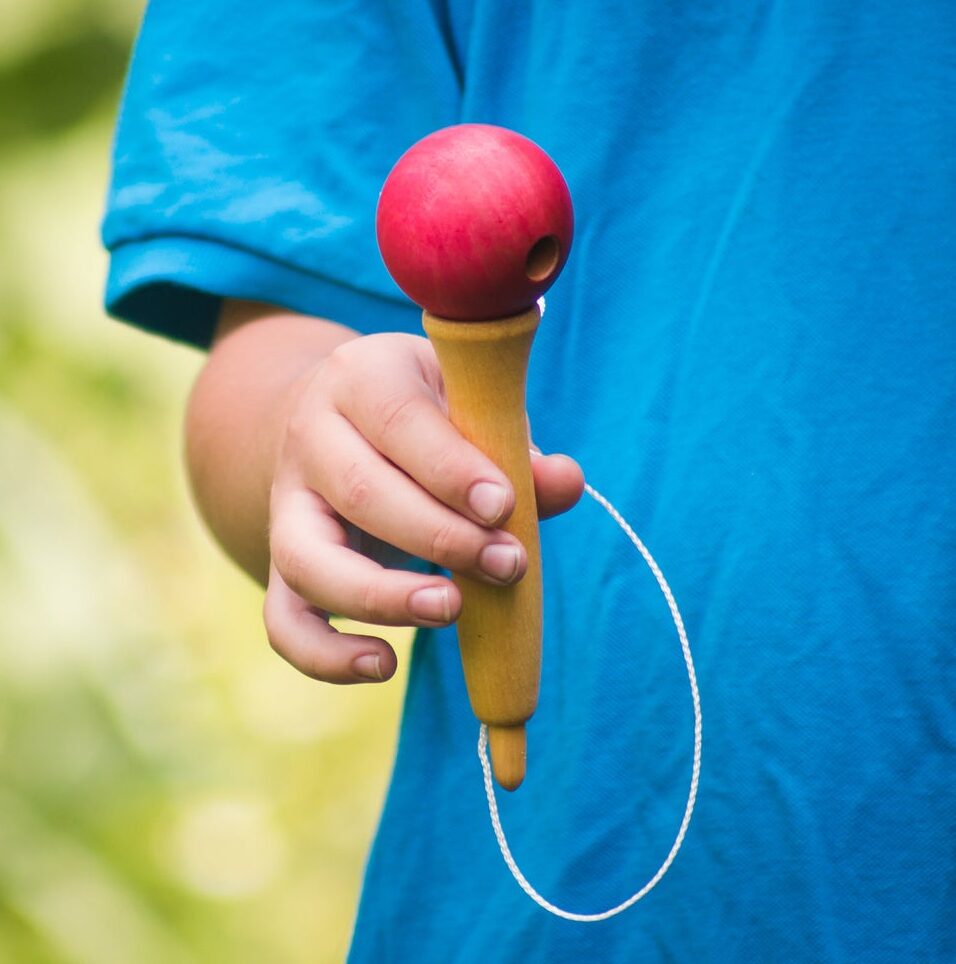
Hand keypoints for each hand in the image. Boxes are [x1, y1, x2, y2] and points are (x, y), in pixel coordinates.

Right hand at [264, 332, 582, 683]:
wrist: (343, 423)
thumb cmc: (429, 416)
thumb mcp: (469, 404)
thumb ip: (517, 445)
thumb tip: (566, 483)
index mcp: (361, 377)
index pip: (398, 419)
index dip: (451, 468)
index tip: (503, 507)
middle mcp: (309, 435)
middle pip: (359, 491)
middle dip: (440, 537)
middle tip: (506, 563)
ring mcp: (286, 504)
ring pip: (307, 559)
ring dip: (382, 596)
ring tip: (451, 608)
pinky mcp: (283, 562)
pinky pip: (284, 621)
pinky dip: (325, 656)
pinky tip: (384, 665)